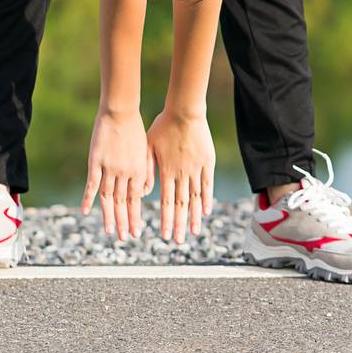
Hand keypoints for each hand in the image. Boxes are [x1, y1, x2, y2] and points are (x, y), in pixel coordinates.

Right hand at [82, 107, 152, 239]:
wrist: (121, 111)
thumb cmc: (135, 129)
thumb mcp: (145, 151)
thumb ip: (145, 173)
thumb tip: (143, 194)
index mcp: (138, 171)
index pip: (135, 200)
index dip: (134, 217)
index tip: (135, 232)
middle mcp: (125, 173)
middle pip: (123, 203)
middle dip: (123, 222)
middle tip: (123, 238)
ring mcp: (110, 168)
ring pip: (108, 197)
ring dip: (109, 216)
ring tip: (110, 232)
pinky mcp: (96, 161)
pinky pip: (92, 184)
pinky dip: (88, 199)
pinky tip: (85, 212)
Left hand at [147, 109, 214, 242]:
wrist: (184, 111)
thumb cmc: (163, 125)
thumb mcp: (148, 146)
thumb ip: (146, 169)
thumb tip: (143, 192)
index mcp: (167, 171)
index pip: (167, 202)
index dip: (166, 220)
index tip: (165, 236)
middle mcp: (182, 174)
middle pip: (181, 205)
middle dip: (179, 225)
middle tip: (177, 242)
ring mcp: (196, 168)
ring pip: (195, 198)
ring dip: (193, 217)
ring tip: (193, 233)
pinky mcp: (208, 162)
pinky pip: (208, 184)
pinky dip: (207, 199)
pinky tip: (206, 212)